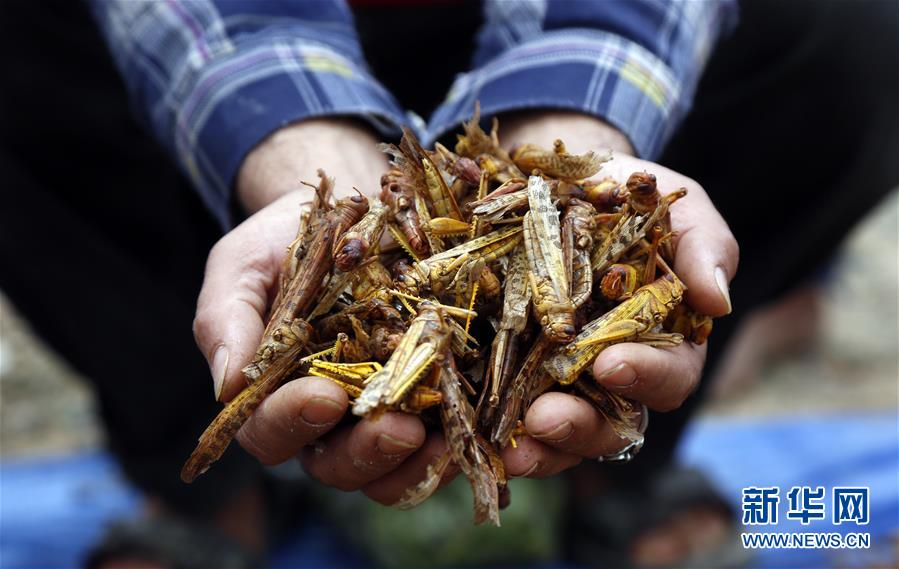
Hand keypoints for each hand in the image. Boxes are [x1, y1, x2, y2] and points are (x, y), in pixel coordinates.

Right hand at [193, 119, 451, 502]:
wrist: (352, 205)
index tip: (323, 395)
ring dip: (419, 464)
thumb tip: (227, 387)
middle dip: (367, 453)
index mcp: (277, 395)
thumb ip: (226, 319)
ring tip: (445, 441)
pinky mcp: (435, 394)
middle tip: (399, 429)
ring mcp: (387, 410)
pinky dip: (461, 435)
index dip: (293, 422)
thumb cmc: (286, 240)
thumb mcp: (244, 267)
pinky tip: (482, 421)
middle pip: (339, 464)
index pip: (272, 432)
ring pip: (396, 467)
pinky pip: (447, 433)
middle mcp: (332, 419)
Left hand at [497, 111, 738, 476]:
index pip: (669, 375)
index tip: (612, 363)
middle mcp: (614, 372)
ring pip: (559, 432)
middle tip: (548, 417)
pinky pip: (509, 411)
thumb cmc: (630, 196)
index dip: (646, 375)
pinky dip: (496, 427)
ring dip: (538, 445)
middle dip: (581, 426)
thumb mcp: (678, 209)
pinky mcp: (514, 371)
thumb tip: (717, 302)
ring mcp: (562, 378)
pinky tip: (477, 431)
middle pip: (611, 422)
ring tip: (512, 445)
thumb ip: (705, 248)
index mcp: (664, 342)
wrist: (560, 181)